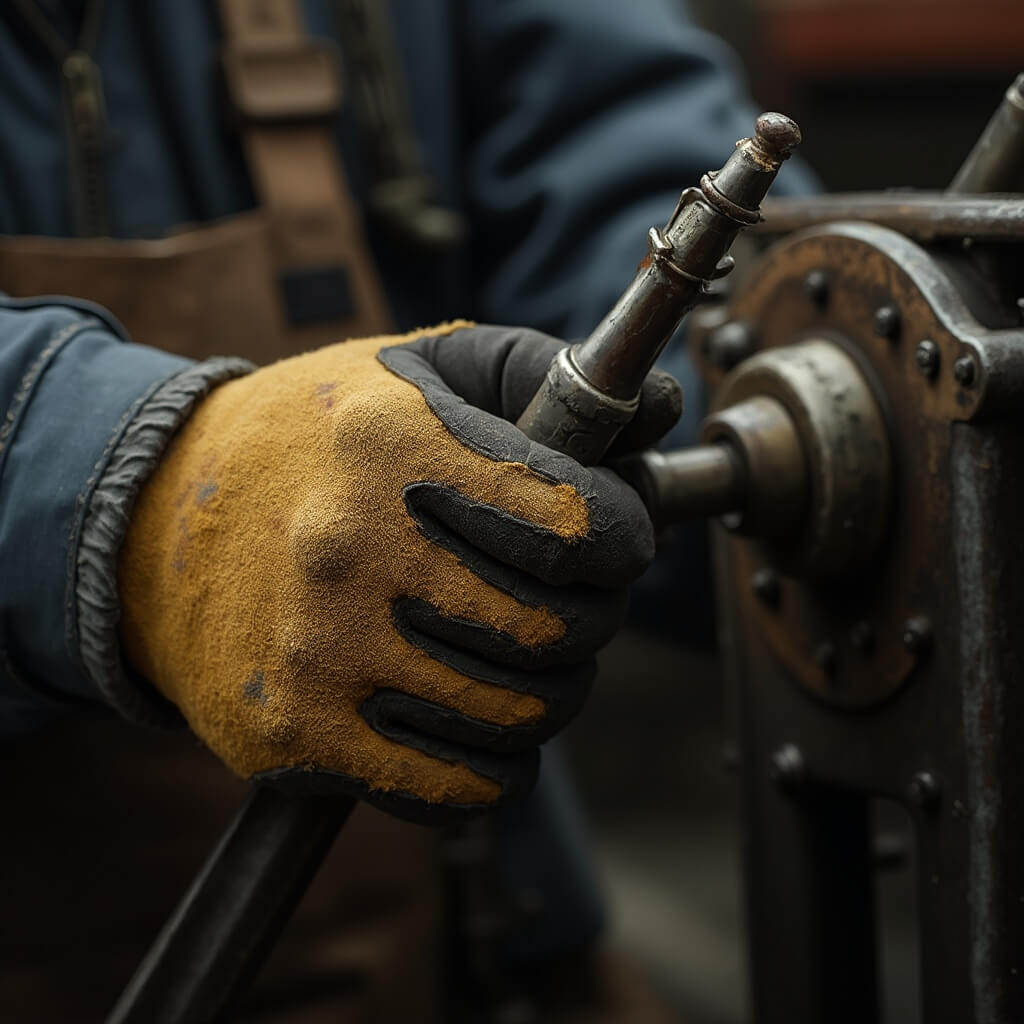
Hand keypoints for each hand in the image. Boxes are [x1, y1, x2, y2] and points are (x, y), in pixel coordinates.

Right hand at [118, 323, 679, 821]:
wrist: (155, 523)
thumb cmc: (311, 440)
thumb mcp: (419, 372)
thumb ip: (545, 375)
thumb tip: (662, 405)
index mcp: (393, 445)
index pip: (580, 527)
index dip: (625, 536)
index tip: (612, 537)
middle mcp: (353, 550)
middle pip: (560, 629)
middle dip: (592, 616)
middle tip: (564, 597)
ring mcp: (323, 653)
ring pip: (522, 714)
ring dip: (550, 689)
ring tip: (521, 651)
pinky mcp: (300, 735)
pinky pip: (462, 790)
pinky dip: (500, 765)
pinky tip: (480, 717)